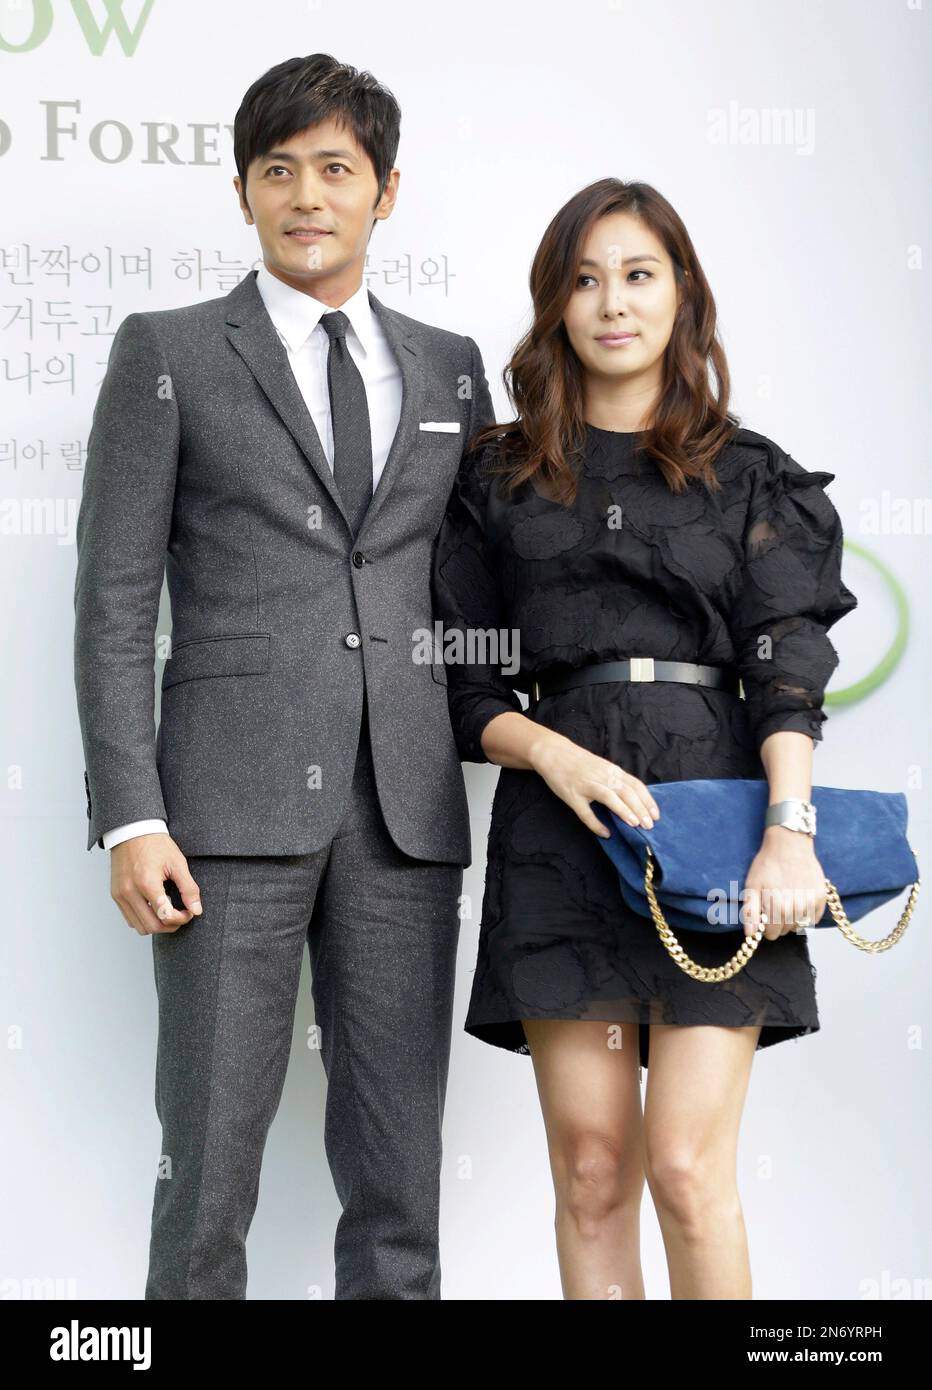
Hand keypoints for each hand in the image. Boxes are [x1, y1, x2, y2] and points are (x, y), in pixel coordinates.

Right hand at [110, 834, 202, 936]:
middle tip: (181, 916)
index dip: (181, 918)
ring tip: (169, 913)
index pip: (165, 915)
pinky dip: (143, 920)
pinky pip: (129, 919)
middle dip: (170, 926)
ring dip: (156, 925)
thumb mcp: (178, 863)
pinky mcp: (115, 895)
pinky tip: (155, 909)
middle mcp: (130, 891)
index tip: (189, 912)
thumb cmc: (156, 844)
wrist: (132, 831)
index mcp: (147, 882)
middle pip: (152, 927)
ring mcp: (120, 895)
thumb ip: (189, 889)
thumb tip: (196, 910)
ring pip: (139, 927)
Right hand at [529, 732, 659, 837]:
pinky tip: (605, 833)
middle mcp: (602, 776)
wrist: (553, 752)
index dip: (647, 800)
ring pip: (610, 798)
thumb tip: (634, 798)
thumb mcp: (602, 767)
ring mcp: (587, 785)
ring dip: (624, 811)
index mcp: (611, 770)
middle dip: (640, 809)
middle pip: (626, 792)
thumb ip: (616, 780)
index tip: (656, 814)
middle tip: (650, 825)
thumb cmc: (580, 763)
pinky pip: (586, 812)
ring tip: (635, 825)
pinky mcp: (572, 795)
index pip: (635, 785)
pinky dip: (596, 824)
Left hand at [741, 826, 827, 940]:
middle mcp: (796, 907)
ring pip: (800, 925)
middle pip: (786, 931)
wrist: (789, 843)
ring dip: (792, 919)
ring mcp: (811, 902)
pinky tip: (799, 902)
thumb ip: (751, 912)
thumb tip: (750, 935)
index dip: (766, 928)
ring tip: (786, 903)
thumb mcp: (752, 885)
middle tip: (775, 907)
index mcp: (777, 906)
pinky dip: (806, 915)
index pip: (772, 933)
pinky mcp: (821, 897)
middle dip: (778, 923)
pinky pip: (814, 918)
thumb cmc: (767, 864)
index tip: (764, 919)